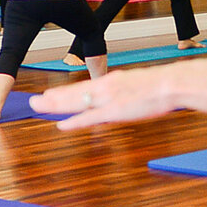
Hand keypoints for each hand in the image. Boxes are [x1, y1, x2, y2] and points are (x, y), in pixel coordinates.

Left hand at [31, 68, 184, 126]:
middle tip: (35, 101)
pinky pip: (90, 117)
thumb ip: (126, 93)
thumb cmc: (162, 86)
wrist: (171, 84)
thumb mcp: (139, 85)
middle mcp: (105, 88)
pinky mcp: (114, 111)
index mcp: (111, 81)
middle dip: (53, 98)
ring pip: (76, 102)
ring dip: (56, 105)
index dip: (65, 93)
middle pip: (73, 94)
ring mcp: (108, 99)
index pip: (83, 88)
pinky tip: (61, 125)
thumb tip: (122, 99)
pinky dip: (74, 122)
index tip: (51, 95)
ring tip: (39, 106)